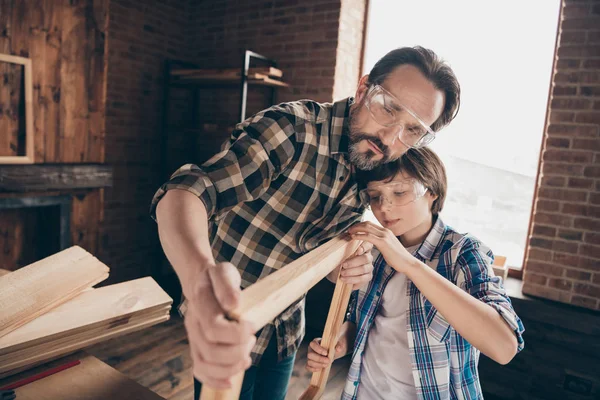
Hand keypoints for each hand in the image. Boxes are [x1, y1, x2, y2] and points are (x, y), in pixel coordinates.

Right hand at [184, 262, 256, 388]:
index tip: (252, 326)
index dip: (236, 333)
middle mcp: (193, 324)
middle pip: (211, 351)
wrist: (201, 282)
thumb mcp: (224, 272)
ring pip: (204, 365)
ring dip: (230, 368)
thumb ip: (227, 285)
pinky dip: (215, 381)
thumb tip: (234, 304)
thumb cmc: (216, 278)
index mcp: (200, 305)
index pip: (214, 328)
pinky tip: (231, 381)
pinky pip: (200, 371)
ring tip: (247, 356)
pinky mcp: (197, 348)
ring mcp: (193, 338)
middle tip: (252, 340)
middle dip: (237, 352)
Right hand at [306, 336, 347, 371]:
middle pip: (310, 354)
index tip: (326, 353)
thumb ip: (339, 345)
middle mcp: (311, 349)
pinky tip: (320, 369)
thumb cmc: (333, 347)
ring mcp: (310, 357)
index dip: (318, 349)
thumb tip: (338, 349)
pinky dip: (313, 369)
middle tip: (328, 361)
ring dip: (318, 365)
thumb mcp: (337, 344)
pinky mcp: (310, 363)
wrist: (332, 352)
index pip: (313, 344)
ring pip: (309, 362)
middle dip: (319, 359)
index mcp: (316, 341)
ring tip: (326, 365)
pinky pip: (308, 367)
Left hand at [327, 241, 373, 289]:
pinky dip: (352, 279)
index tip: (357, 251)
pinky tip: (344, 279)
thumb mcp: (339, 254)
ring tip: (342, 273)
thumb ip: (343, 250)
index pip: (368, 244)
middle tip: (343, 265)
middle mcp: (368, 257)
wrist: (336, 273)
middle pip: (366, 258)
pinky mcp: (367, 277)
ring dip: (351, 271)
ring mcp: (369, 267)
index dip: (364, 247)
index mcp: (363, 247)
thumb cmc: (339, 260)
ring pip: (364, 269)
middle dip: (353, 262)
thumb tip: (342, 248)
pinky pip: (362, 278)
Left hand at [347, 222, 411, 272]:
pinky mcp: (383, 243)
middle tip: (349, 230)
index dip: (360, 225)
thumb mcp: (389, 247)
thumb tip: (374, 243)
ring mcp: (384, 236)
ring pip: (367, 228)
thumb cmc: (398, 258)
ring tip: (349, 233)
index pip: (370, 224)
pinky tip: (353, 238)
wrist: (407, 263)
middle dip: (356, 225)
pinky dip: (359, 236)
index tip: (353, 229)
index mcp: (386, 232)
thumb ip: (382, 243)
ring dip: (356, 229)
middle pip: (367, 223)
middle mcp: (385, 231)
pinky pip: (368, 236)